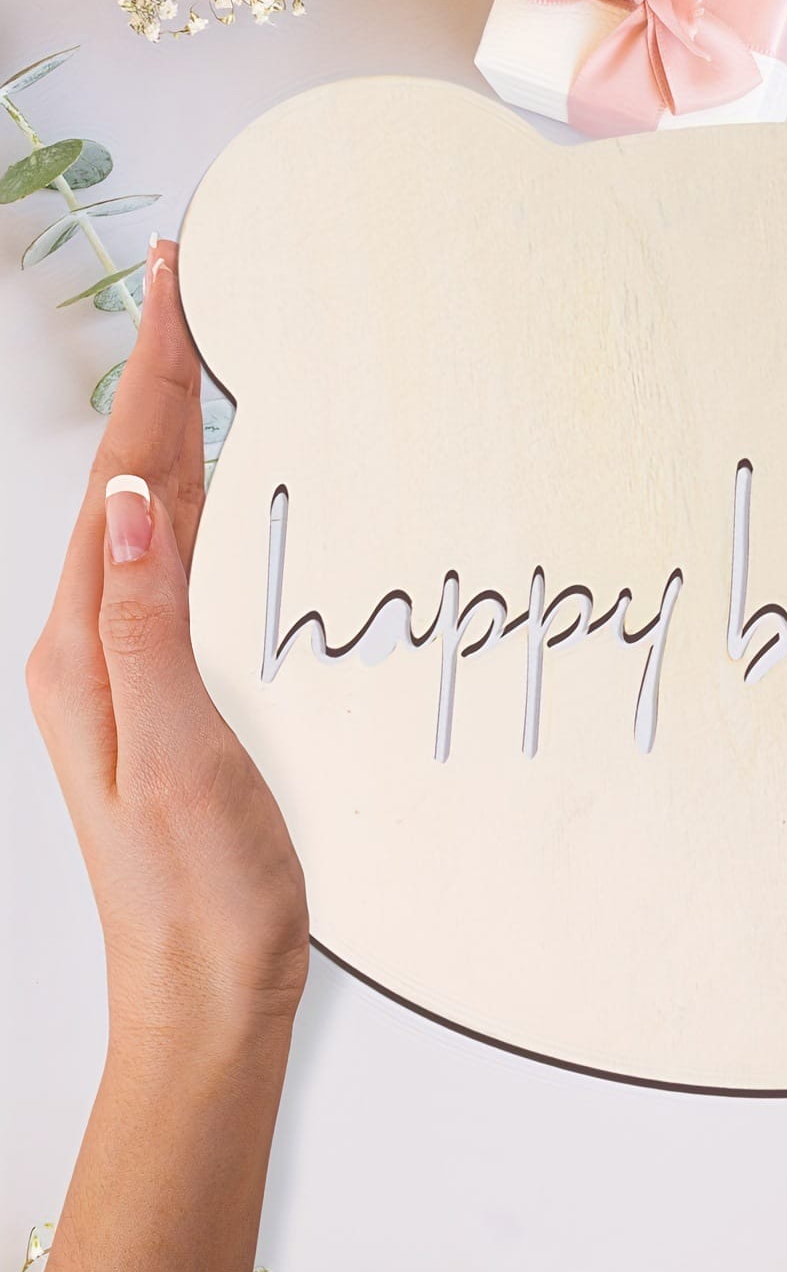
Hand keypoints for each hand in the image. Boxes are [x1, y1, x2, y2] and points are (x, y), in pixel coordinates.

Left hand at [26, 238, 307, 1040]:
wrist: (207, 988)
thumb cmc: (196, 891)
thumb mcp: (172, 756)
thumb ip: (144, 625)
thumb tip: (122, 497)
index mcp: (86, 649)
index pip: (120, 477)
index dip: (154, 373)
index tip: (178, 283)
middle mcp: (98, 645)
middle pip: (129, 479)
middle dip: (159, 375)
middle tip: (190, 289)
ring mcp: (135, 667)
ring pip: (153, 515)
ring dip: (174, 427)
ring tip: (197, 357)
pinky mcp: (179, 688)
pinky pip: (182, 565)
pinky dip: (200, 500)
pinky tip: (216, 488)